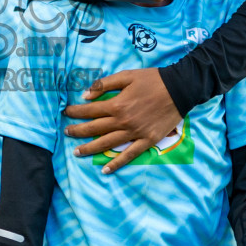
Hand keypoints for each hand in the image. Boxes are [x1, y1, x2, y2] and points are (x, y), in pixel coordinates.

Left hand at [63, 69, 181, 172]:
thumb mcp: (127, 75)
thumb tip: (85, 95)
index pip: (90, 111)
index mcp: (117, 105)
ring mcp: (135, 133)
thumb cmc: (152, 80)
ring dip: (90, 149)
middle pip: (95, 129)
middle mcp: (123, 121)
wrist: (180, 89)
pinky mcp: (147, 141)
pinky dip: (117, 163)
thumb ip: (104, 85)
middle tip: (67, 133)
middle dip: (78, 131)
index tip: (66, 112)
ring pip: (108, 144)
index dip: (76, 112)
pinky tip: (105, 169)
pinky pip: (129, 155)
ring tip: (77, 153)